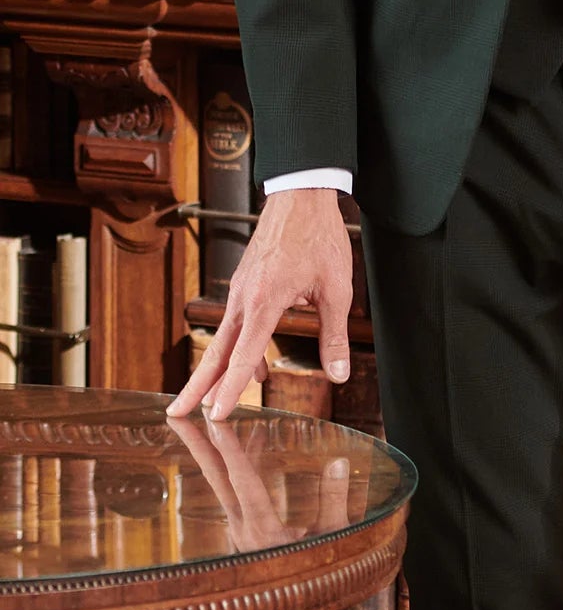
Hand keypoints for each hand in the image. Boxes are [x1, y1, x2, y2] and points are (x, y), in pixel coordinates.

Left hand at [165, 410, 353, 552]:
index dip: (231, 450)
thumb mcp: (335, 538)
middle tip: (177, 416)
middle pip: (217, 479)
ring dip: (214, 451)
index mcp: (263, 531)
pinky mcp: (245, 532)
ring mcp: (241, 531)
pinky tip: (251, 443)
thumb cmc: (322, 575)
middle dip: (199, 444)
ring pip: (222, 484)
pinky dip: (236, 463)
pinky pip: (234, 490)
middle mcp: (244, 529)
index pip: (243, 481)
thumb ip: (334, 500)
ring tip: (209, 419)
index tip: (215, 422)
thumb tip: (338, 461)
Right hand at [166, 188, 352, 421]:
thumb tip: (338, 374)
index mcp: (264, 301)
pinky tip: (257, 366)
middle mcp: (244, 297)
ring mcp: (241, 288)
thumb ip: (334, 335)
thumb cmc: (319, 236)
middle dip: (197, 385)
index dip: (230, 389)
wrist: (301, 194)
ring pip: (224, 338)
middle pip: (218, 351)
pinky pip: (237, 322)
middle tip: (176, 414)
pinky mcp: (246, 282)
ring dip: (216, 369)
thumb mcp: (336, 288)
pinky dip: (240, 348)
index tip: (215, 415)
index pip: (244, 356)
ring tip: (207, 400)